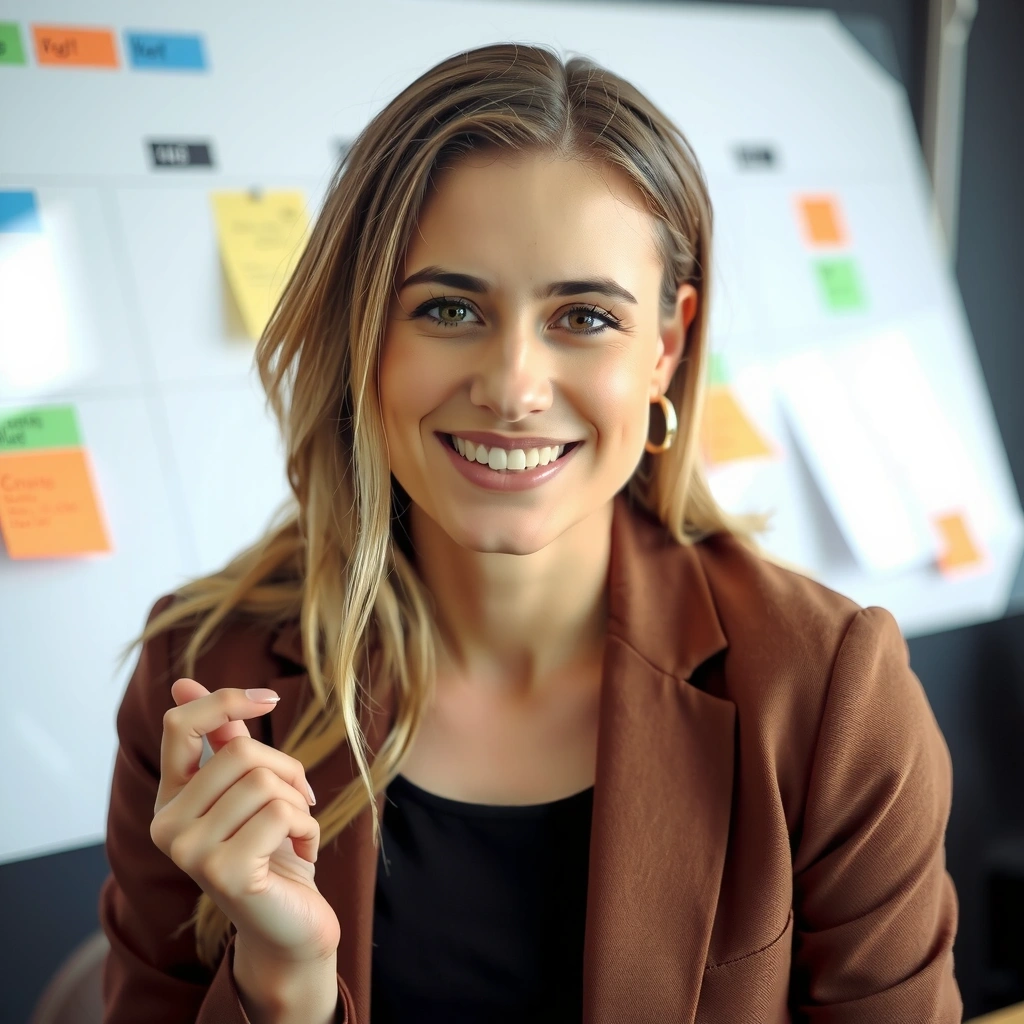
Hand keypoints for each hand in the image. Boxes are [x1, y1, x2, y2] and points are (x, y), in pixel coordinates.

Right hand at [150, 679, 341, 966]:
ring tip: (296, 829)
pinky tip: (302, 851)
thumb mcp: (249, 790)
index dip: (225, 700)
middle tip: (299, 800)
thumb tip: (185, 683)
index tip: (269, 697)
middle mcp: (166, 826)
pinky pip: (281, 812)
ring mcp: (189, 853)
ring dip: (299, 801)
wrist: (291, 923)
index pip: (180, 726)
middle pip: (241, 752)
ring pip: (263, 781)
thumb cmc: (272, 850)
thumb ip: (224, 743)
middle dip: (287, 769)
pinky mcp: (224, 872)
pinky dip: (308, 826)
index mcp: (169, 800)